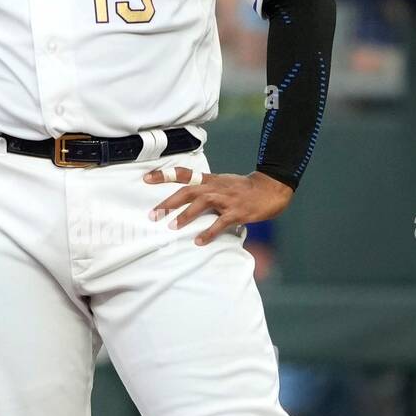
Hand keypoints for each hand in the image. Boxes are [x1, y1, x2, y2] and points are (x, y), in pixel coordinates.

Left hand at [144, 167, 294, 244]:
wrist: (269, 189)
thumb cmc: (243, 189)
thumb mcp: (222, 183)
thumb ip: (204, 190)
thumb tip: (184, 201)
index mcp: (210, 180)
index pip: (184, 174)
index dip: (164, 175)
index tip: (147, 179)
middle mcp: (216, 187)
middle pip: (188, 191)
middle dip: (169, 202)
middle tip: (153, 214)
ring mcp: (226, 199)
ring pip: (202, 204)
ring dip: (185, 216)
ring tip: (172, 227)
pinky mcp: (237, 212)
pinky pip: (220, 223)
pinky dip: (209, 232)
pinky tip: (199, 241)